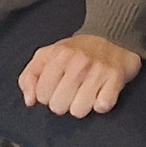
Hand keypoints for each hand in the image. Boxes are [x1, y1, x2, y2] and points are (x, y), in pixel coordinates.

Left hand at [20, 33, 141, 118]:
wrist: (113, 36)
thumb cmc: (77, 51)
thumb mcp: (47, 55)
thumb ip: (29, 76)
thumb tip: (30, 100)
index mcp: (58, 55)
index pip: (41, 96)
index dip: (47, 95)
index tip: (56, 86)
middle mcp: (78, 62)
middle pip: (58, 107)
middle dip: (63, 102)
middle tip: (71, 89)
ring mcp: (98, 71)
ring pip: (79, 111)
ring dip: (82, 105)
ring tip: (85, 92)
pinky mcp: (116, 79)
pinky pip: (102, 107)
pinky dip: (101, 104)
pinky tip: (100, 92)